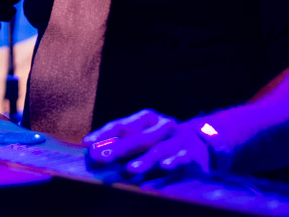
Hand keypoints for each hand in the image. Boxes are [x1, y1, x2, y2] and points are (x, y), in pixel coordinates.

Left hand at [83, 109, 210, 175]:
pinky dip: (172, 163)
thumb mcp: (143, 137)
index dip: (104, 134)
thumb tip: (92, 152)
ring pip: (158, 149)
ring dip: (144, 160)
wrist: (201, 144)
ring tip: (129, 169)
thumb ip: (120, 143)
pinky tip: (163, 167)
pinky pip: (181, 158)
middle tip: (102, 157)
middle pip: (138, 137)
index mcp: (147, 118)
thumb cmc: (162, 141)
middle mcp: (162, 125)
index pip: (121, 125)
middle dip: (118, 148)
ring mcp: (178, 139)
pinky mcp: (192, 153)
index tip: (87, 144)